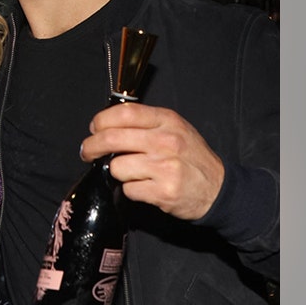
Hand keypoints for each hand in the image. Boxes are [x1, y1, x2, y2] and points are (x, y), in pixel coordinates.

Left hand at [79, 103, 223, 220]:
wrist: (218, 189)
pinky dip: (131, 190)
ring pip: (117, 167)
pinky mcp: (163, 191)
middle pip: (112, 139)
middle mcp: (166, 141)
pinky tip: (144, 187)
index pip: (124, 113)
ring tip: (131, 173)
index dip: (101, 120)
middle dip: (91, 147)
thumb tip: (108, 126)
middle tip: (87, 153)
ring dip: (117, 173)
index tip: (94, 129)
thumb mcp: (176, 129)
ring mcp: (165, 167)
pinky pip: (129, 190)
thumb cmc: (192, 158)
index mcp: (167, 121)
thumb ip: (147, 124)